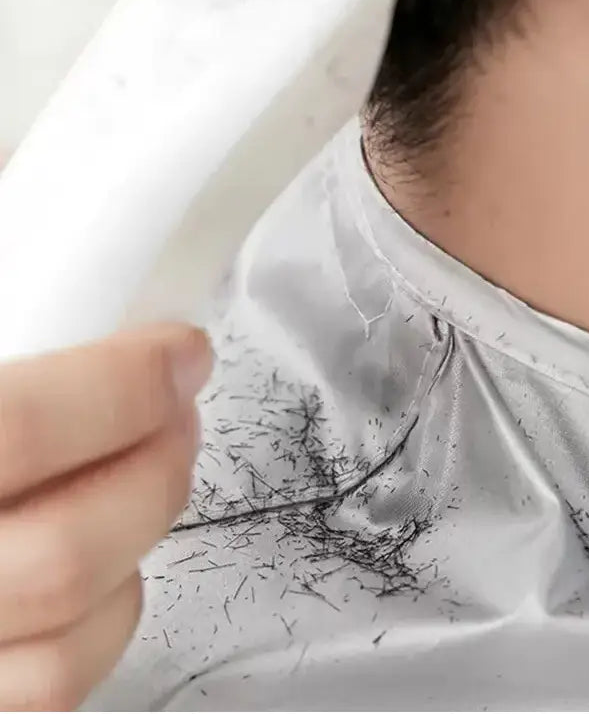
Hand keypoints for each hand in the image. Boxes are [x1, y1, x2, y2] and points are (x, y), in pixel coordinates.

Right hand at [0, 323, 211, 709]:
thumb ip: (3, 371)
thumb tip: (56, 307)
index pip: (21, 429)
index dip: (126, 384)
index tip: (177, 351)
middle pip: (66, 550)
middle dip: (156, 465)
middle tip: (177, 408)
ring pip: (69, 636)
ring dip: (142, 538)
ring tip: (155, 467)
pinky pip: (47, 687)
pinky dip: (102, 617)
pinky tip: (109, 557)